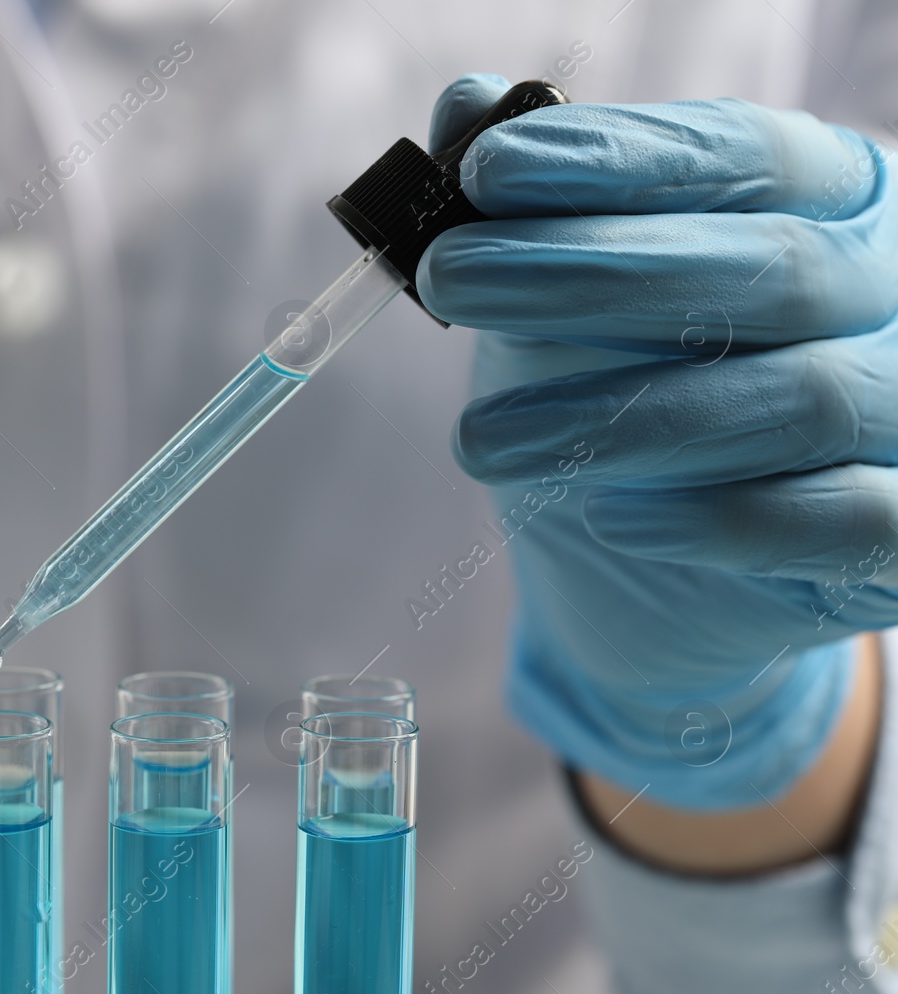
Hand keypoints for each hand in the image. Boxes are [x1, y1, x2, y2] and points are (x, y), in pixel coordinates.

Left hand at [418, 74, 897, 808]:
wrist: (651, 581)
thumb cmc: (614, 401)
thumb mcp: (555, 300)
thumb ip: (523, 208)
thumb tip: (464, 103)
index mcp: (833, 203)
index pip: (748, 154)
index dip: (619, 158)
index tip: (485, 172)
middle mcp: (894, 292)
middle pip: (774, 267)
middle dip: (590, 273)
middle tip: (448, 280)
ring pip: (803, 398)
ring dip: (625, 418)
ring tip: (478, 441)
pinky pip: (845, 521)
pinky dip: (720, 517)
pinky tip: (613, 517)